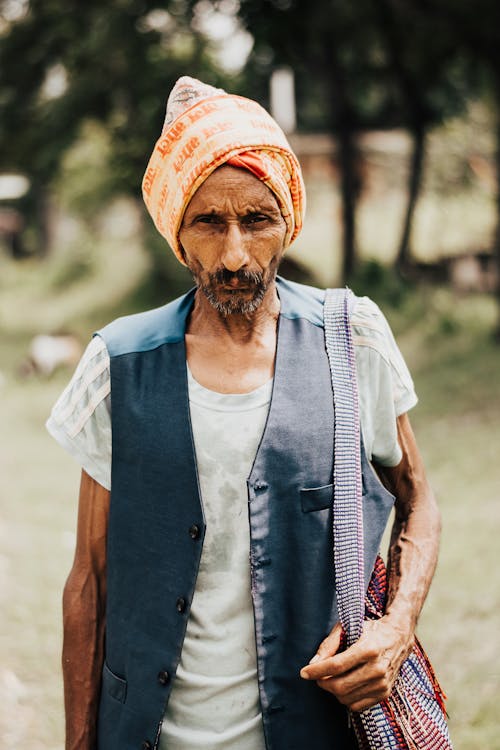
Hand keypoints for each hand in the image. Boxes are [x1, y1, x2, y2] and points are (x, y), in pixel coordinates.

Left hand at [299, 617, 413, 711]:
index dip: (317, 671)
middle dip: (322, 683)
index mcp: (368, 649)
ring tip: (330, 679)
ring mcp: (382, 683)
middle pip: (340, 685)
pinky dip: (345, 699)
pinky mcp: (384, 693)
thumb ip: (329, 644)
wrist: (398, 637)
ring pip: (346, 698)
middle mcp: (377, 668)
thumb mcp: (349, 628)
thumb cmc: (369, 630)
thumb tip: (313, 663)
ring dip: (332, 691)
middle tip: (317, 676)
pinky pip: (357, 705)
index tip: (304, 672)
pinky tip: (344, 685)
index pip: (336, 665)